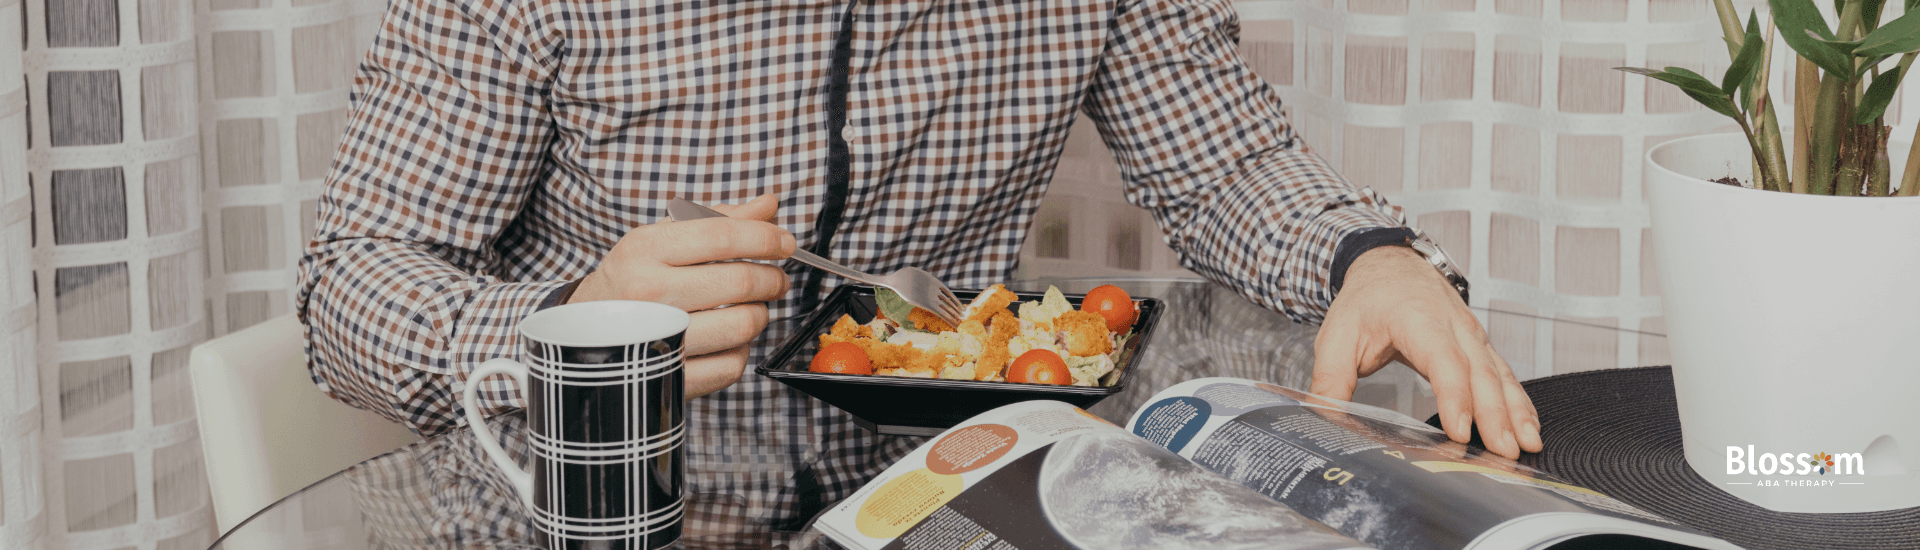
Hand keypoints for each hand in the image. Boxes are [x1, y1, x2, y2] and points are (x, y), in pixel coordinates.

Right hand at [568, 194, 794, 398]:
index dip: (765, 238)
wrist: (582, 333)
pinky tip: (726, 339)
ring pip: (742, 326)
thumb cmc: (631, 280)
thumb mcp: (662, 239)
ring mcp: (656, 338)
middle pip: (739, 281)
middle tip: (776, 279)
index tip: (785, 243)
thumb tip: (768, 205)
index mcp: (644, 249)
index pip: (721, 236)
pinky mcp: (669, 378)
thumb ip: (717, 220)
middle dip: (772, 279)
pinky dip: (740, 350)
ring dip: (759, 315)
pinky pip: (731, 364)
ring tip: (749, 308)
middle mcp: (647, 292)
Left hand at [1311, 246, 1542, 458]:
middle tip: (1503, 451)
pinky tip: (1527, 426)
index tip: (1459, 430)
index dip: (1454, 396)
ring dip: (1515, 411)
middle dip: (1495, 415)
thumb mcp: (1337, 336)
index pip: (1443, 360)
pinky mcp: (1480, 344)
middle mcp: (1453, 325)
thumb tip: (1323, 418)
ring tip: (1526, 444)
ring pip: (1499, 374)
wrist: (1389, 265)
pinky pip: (1504, 373)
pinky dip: (1518, 401)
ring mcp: (1472, 334)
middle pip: (1480, 372)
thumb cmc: (1366, 301)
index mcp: (1417, 319)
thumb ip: (1330, 380)